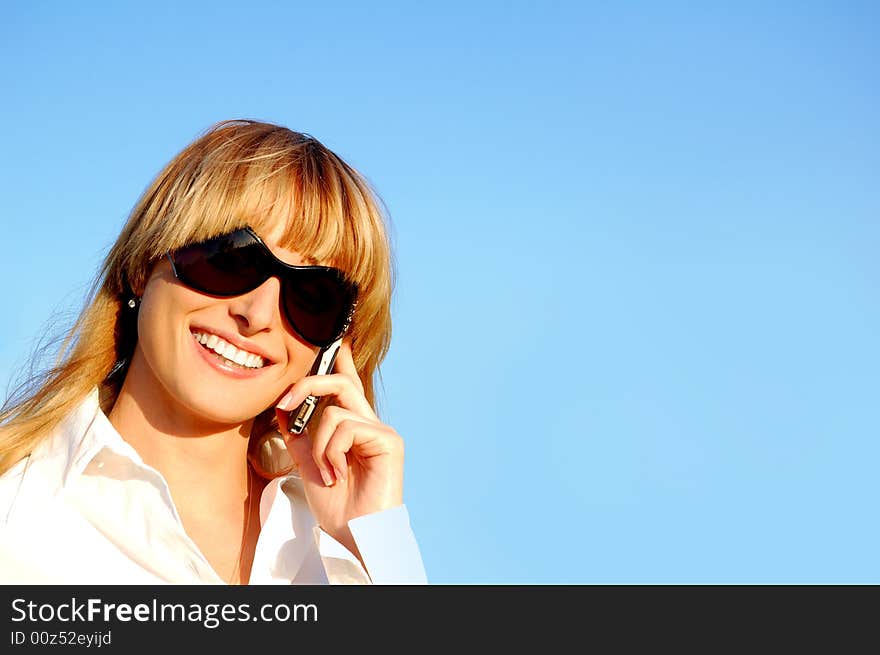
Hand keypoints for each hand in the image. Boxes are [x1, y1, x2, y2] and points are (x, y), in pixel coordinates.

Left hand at [274, 340, 404, 564]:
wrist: (354, 533)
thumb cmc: (336, 504)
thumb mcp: (308, 463)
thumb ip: (298, 434)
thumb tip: (282, 408)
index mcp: (353, 426)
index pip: (346, 384)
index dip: (341, 359)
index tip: (337, 336)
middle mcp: (369, 422)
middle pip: (339, 383)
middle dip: (306, 386)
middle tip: (283, 405)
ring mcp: (381, 430)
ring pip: (334, 412)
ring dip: (318, 445)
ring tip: (327, 472)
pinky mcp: (388, 440)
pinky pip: (345, 427)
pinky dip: (331, 452)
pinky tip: (338, 474)